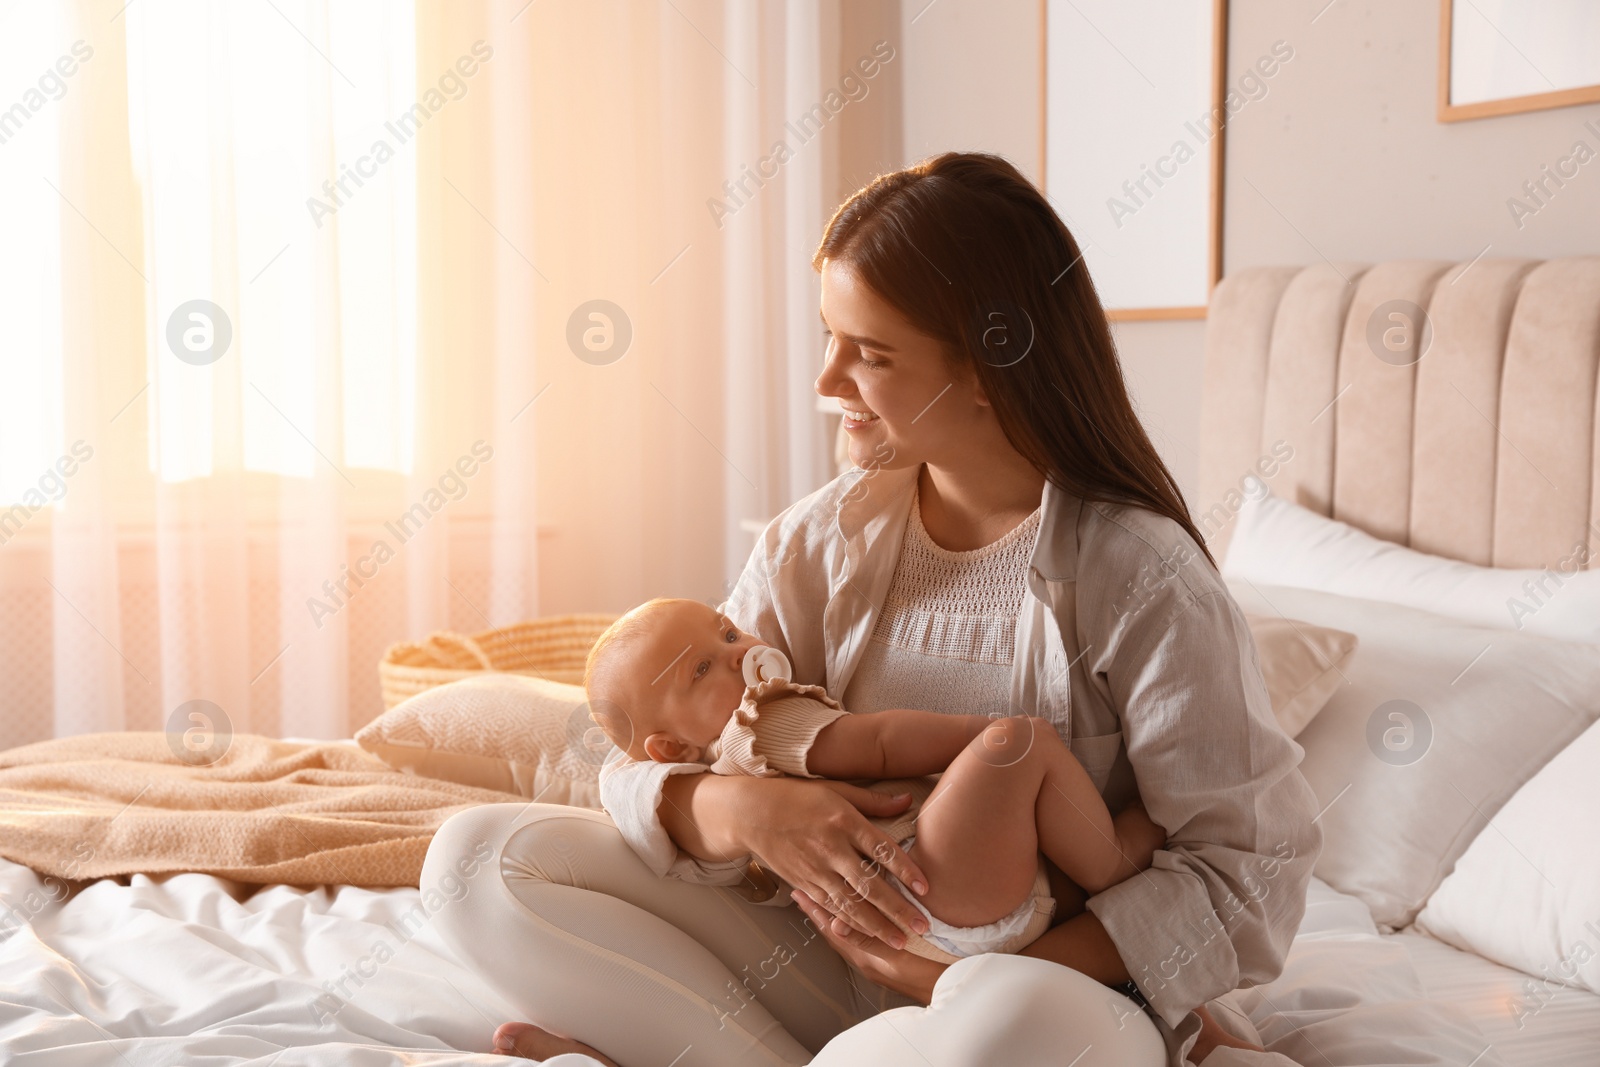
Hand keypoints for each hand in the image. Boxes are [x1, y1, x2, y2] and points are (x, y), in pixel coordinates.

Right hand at [737, 777, 933, 946]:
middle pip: (870, 885)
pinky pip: (830, 908)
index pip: (882, 849)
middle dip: (898, 910)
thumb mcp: (836, 789)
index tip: (926, 889)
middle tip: (922, 927)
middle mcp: (831, 848)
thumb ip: (873, 800)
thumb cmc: (796, 796)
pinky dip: (849, 924)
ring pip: (851, 904)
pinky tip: (866, 935)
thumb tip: (907, 801)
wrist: (750, 813)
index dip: (906, 870)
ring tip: (900, 941)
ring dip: (877, 926)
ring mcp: (815, 870)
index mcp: (843, 821)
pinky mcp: (803, 883)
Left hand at [790, 888, 947, 1004]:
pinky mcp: (891, 957)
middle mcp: (866, 959)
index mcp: (865, 957)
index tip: (799, 893)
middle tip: (800, 892)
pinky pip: (864, 935)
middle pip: (836, 931)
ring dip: (834, 913)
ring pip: (849, 932)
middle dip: (818, 910)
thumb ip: (868, 941)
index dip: (815, 911)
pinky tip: (857, 912)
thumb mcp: (898, 956)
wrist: (956, 989)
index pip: (833, 930)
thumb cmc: (931, 972)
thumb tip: (837, 926)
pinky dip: (855, 920)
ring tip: (819, 896)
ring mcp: (878, 960)